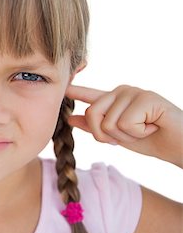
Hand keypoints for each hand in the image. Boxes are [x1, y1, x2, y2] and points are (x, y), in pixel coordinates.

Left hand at [66, 85, 182, 166]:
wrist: (180, 146)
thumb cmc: (151, 140)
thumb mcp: (117, 136)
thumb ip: (95, 126)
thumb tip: (71, 118)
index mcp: (113, 100)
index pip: (90, 95)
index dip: (75, 90)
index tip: (62, 86)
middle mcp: (121, 92)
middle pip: (93, 114)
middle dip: (107, 135)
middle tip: (131, 135)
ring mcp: (134, 92)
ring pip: (109, 123)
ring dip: (127, 136)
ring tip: (145, 129)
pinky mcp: (146, 98)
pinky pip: (126, 124)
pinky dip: (139, 133)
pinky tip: (153, 126)